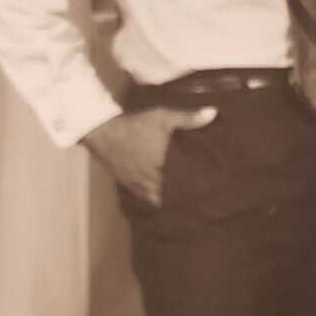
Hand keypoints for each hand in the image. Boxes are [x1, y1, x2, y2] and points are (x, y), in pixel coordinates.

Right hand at [82, 105, 217, 206]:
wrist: (102, 132)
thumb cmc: (134, 124)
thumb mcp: (162, 117)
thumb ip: (188, 118)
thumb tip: (213, 113)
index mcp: (162, 168)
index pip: (183, 186)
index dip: (195, 191)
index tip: (208, 192)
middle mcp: (150, 180)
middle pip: (170, 197)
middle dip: (183, 198)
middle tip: (197, 199)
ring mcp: (137, 184)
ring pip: (156, 199)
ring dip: (167, 200)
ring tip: (180, 202)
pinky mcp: (127, 183)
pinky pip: (143, 197)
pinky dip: (152, 198)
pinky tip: (159, 198)